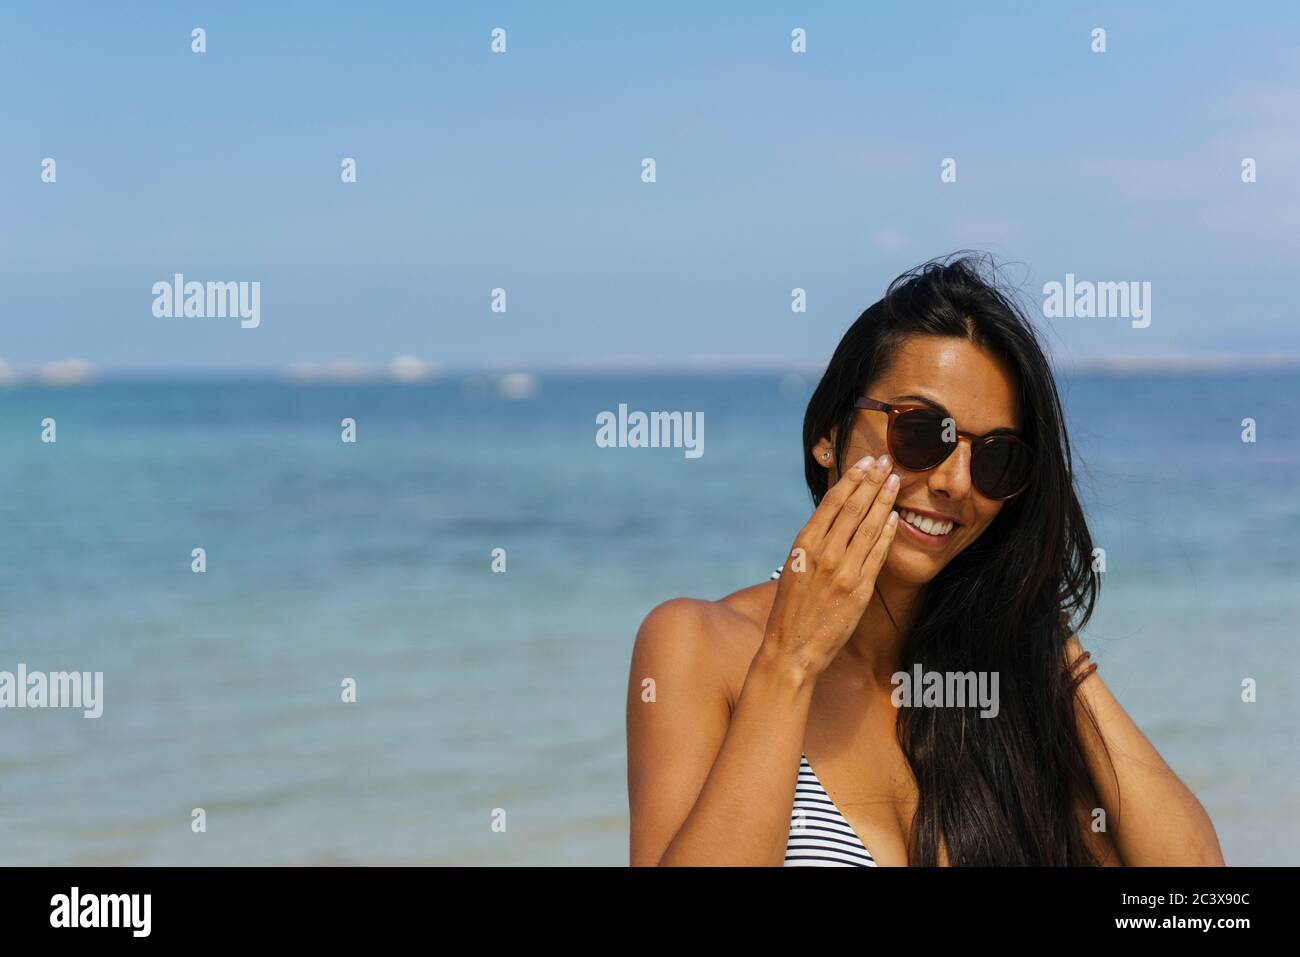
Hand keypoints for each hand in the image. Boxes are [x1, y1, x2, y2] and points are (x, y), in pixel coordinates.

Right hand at [761, 454, 899, 675]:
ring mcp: (842, 572)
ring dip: (884, 501)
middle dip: (873, 481)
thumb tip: (834, 518)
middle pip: (854, 508)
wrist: (791, 649)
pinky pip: (877, 555)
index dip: (853, 479)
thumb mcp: (794, 567)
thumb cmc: (791, 609)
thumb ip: (814, 543)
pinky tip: (894, 517)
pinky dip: (887, 533)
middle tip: (887, 461)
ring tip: (896, 481)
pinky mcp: (859, 591)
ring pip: (869, 527)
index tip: (867, 462)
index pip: (833, 502)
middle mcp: (823, 554)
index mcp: (804, 544)